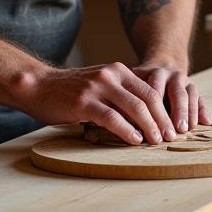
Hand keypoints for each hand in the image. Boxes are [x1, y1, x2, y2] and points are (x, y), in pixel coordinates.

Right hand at [20, 62, 180, 144]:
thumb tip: (145, 119)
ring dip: (149, 127)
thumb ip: (120, 94)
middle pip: (147, 98)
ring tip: (157, 142)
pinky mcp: (84, 102)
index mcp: (118, 70)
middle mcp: (110, 74)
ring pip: (134, 107)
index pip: (150, 90)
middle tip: (170, 138)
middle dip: (162, 120)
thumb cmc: (70, 90)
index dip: (164, 110)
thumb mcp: (99, 85)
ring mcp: (97, 87)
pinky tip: (134, 140)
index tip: (172, 127)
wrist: (38, 85)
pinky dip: (126, 130)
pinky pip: (112, 117)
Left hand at [132, 65, 210, 132]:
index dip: (155, 110)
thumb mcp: (133, 83)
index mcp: (155, 74)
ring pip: (190, 95)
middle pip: (177, 93)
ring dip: (190, 113)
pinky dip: (203, 110)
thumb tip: (123, 122)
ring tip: (188, 129)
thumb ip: (130, 98)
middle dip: (178, 112)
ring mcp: (185, 81)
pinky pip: (200, 98)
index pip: (156, 91)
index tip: (153, 129)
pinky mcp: (193, 88)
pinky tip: (206, 122)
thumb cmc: (141, 82)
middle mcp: (172, 75)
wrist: (162, 64)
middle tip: (177, 131)